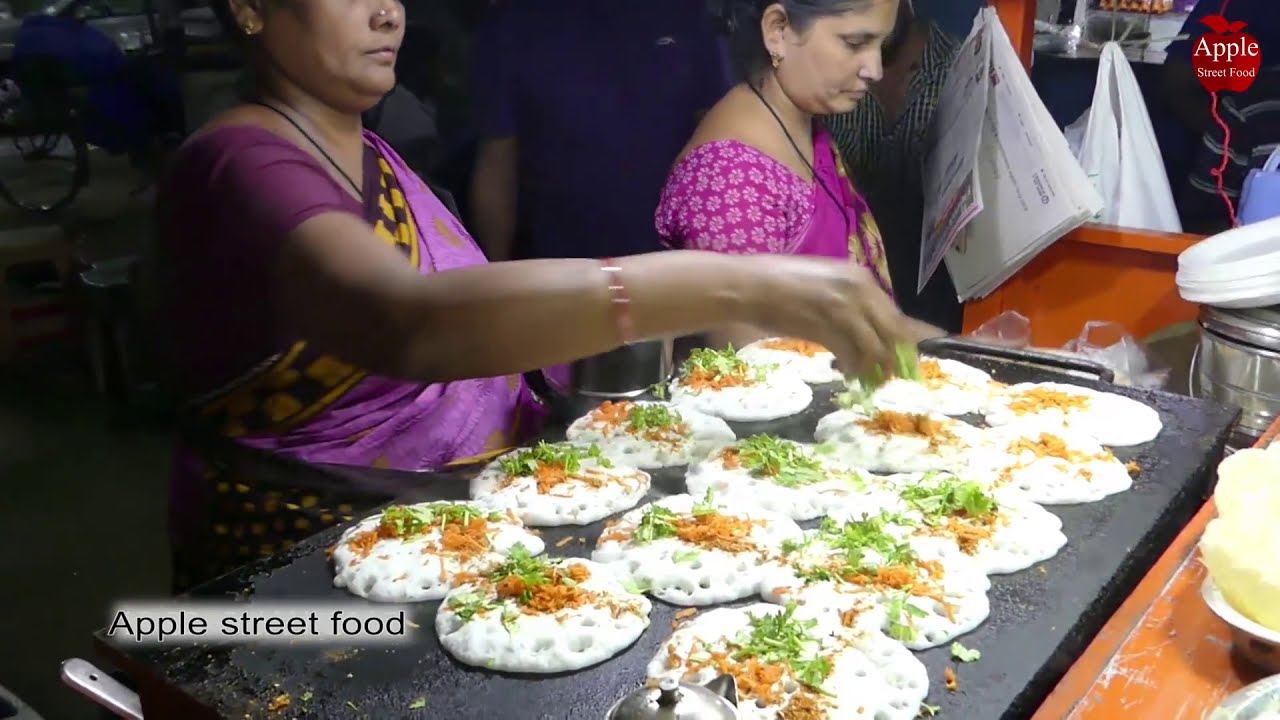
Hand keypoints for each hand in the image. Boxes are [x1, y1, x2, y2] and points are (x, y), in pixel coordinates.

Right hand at [745, 255, 923, 377]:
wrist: (751, 286)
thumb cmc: (783, 282)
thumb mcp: (827, 283)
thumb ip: (852, 301)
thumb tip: (872, 328)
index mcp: (861, 279)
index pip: (896, 316)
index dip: (903, 343)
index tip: (903, 361)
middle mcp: (859, 292)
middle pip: (893, 335)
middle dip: (893, 360)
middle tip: (887, 377)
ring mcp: (843, 310)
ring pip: (874, 349)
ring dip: (873, 369)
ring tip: (865, 379)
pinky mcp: (825, 329)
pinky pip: (850, 356)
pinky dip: (852, 369)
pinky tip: (847, 375)